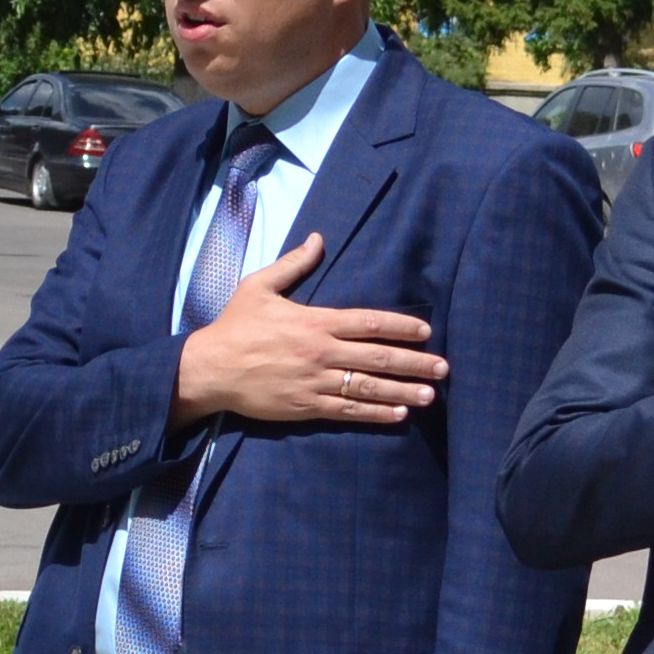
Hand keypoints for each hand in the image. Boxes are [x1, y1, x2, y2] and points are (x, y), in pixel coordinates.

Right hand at [172, 237, 443, 430]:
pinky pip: (347, 411)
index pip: (369, 322)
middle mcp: (321, 352)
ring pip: (368, 388)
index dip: (402, 327)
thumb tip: (318, 239)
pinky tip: (397, 415)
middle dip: (414, 363)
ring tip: (430, 396)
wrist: (209, 370)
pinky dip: (375, 414)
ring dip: (403, 392)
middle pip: (378, 358)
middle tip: (443, 369)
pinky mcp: (306, 407)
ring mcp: (315, 382)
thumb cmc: (234, 326)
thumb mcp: (259, 286)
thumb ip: (294, 264)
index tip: (426, 332)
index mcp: (315, 322)